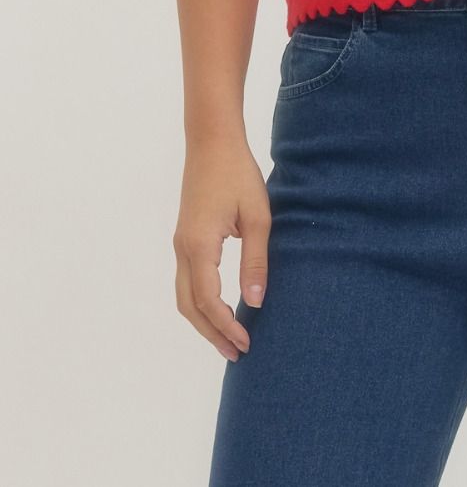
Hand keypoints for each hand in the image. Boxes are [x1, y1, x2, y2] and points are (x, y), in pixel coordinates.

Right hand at [174, 134, 271, 361]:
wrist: (212, 141)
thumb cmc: (238, 174)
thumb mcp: (257, 217)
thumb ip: (255, 261)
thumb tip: (255, 303)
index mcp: (200, 246)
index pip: (208, 302)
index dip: (226, 327)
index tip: (247, 343)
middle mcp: (183, 249)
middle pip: (190, 306)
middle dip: (212, 333)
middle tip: (237, 353)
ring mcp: (181, 243)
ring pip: (184, 296)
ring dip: (203, 321)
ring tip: (228, 338)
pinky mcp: (185, 236)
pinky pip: (187, 281)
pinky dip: (200, 302)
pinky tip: (220, 307)